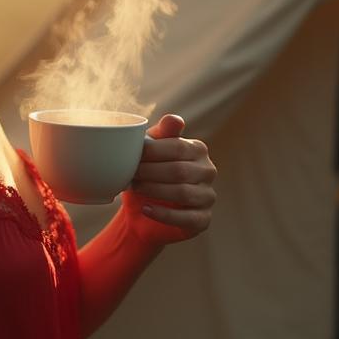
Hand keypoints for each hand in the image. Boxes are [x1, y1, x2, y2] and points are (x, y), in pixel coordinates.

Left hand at [119, 114, 216, 246]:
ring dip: (154, 190)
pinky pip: (186, 217)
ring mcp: (208, 196)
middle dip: (150, 173)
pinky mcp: (203, 219)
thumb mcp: (150, 152)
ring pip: (183, 193)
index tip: (131, 156)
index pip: (178, 147)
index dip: (152, 152)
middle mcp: (208, 171)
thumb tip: (173, 119)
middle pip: (179, 170)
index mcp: (197, 150)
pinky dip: (163, 214)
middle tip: (129, 175)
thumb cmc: (148, 173)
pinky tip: (146, 209)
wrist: (143, 210)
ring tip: (135, 189)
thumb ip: (161, 134)